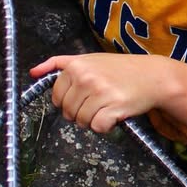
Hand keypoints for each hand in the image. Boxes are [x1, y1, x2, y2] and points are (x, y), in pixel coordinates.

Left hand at [31, 54, 165, 133]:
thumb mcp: (89, 59)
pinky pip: (97, 127)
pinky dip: (106, 126)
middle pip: (68, 112)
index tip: (83, 97)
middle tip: (98, 103)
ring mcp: (100, 93)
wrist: (154, 76)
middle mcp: (86, 78)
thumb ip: (59, 63)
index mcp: (76, 66)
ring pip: (81, 121)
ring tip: (107, 107)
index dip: (69, 101)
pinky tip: (115, 115)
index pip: (57, 97)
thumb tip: (33, 72)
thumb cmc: (120, 69)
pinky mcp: (113, 107)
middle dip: (80, 112)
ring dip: (93, 120)